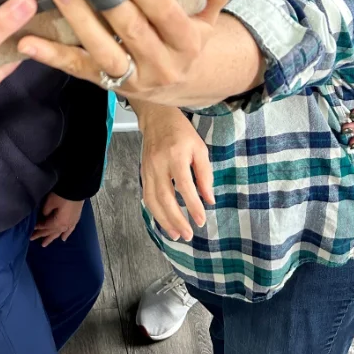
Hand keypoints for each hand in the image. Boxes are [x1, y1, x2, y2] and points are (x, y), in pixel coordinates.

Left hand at [18, 0, 233, 101]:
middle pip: (130, 28)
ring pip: (103, 51)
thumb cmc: (188, 39)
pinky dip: (51, 56)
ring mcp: (133, 78)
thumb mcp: (209, 16)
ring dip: (79, 20)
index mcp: (187, 42)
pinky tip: (28, 41)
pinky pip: (78, 70)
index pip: (163, 9)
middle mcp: (162, 64)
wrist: (184, 85)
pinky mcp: (107, 85)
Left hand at [31, 193, 83, 246]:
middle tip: (32, 239)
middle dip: (41, 235)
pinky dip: (66, 235)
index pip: (45, 226)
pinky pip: (70, 230)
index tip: (31, 229)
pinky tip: (63, 239)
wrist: (78, 190)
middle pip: (50, 232)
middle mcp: (64, 226)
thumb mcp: (50, 202)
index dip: (38, 227)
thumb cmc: (62, 195)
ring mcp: (70, 223)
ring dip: (51, 238)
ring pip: (59, 233)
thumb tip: (44, 216)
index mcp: (57, 223)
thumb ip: (45, 211)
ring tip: (44, 244)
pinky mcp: (75, 219)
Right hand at [138, 103, 213, 241]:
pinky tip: (164, 221)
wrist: (156, 117)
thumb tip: (210, 199)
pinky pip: (147, 196)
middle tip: (188, 235)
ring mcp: (148, 169)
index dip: (193, 205)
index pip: (184, 185)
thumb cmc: (181, 132)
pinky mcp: (143, 172)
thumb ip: (205, 174)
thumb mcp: (200, 148)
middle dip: (176, 219)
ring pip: (152, 200)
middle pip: (165, 197)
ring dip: (164, 220)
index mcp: (175, 155)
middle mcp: (159, 163)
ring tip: (175, 235)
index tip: (202, 220)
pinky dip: (155, 212)